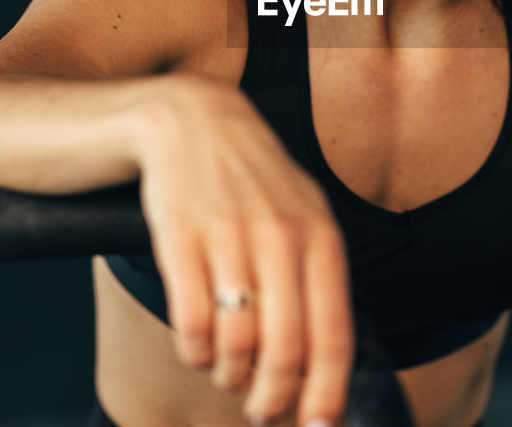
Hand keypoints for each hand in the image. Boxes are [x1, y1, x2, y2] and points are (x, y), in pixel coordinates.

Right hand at [133, 74, 352, 426]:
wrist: (184, 114)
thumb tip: (323, 362)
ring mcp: (229, 235)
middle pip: (287, 350)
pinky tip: (196, 347)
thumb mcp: (297, 213)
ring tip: (226, 373)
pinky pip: (190, 322)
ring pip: (237, 342)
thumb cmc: (245, 177)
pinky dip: (193, 351)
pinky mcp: (177, 235)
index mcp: (319, 235)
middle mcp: (280, 236)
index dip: (327, 394)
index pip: (334, 334)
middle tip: (261, 411)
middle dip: (274, 398)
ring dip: (230, 376)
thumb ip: (314, 277)